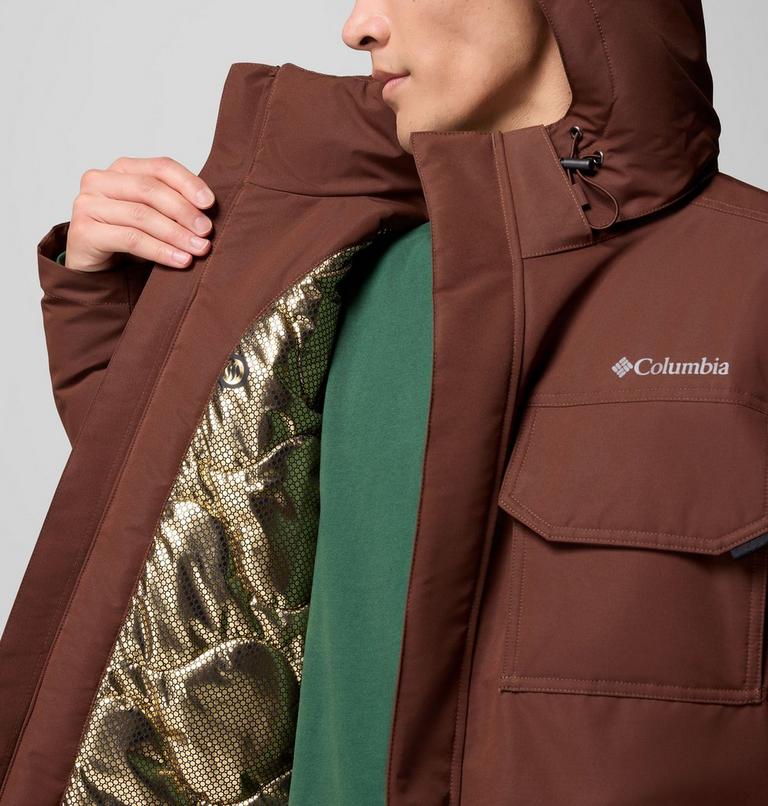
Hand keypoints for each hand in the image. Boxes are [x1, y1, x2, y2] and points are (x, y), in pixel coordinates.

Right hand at [64, 156, 215, 271]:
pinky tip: (181, 260)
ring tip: (199, 249)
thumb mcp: (155, 216)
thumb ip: (174, 207)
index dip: (188, 183)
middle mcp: (100, 180)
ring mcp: (87, 204)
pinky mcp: (83, 230)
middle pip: (150, 189)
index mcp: (122, 169)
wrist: (97, 269)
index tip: (211, 204)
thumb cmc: (130, 238)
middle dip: (184, 211)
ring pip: (142, 215)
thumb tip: (210, 212)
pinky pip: (131, 239)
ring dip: (176, 234)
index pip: (161, 167)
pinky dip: (160, 251)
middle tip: (206, 231)